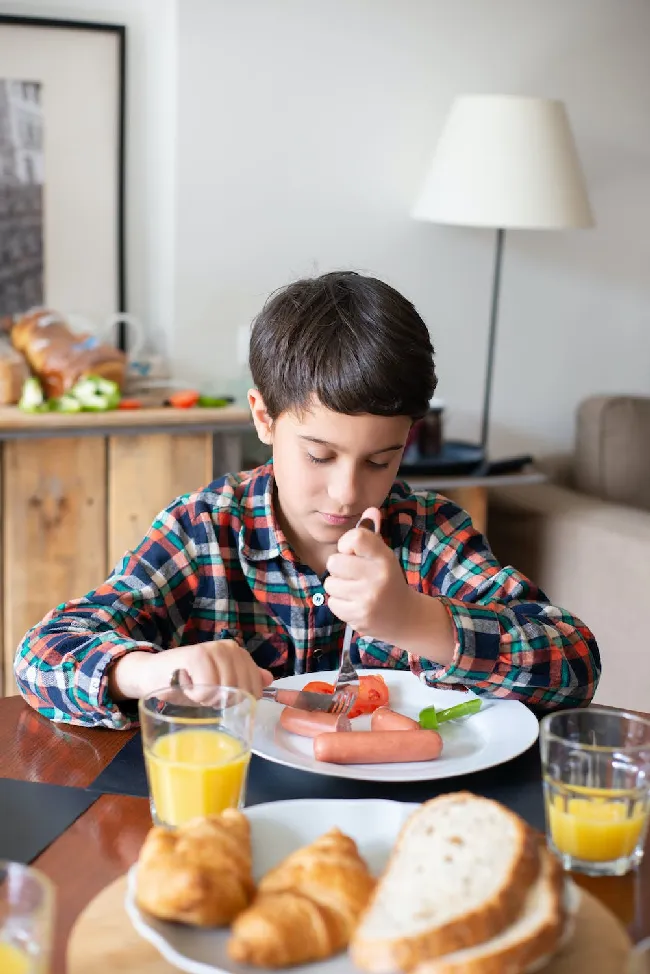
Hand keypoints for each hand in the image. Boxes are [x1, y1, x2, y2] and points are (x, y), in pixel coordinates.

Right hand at [108, 639, 272, 701]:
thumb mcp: (219, 684)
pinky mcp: (196, 655)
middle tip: (203, 695)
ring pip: (226, 690)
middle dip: (223, 701)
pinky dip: (196, 696)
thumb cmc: (186, 683)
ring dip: (208, 700)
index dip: (239, 700)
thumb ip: (243, 679)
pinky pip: (208, 690)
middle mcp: (229, 647)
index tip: (218, 696)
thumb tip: (269, 678)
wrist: (152, 676)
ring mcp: (213, 649)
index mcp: (238, 654)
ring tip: (195, 690)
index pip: (257, 686)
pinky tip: (186, 687)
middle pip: (243, 690)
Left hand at [323, 507, 413, 644]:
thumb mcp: (383, 556)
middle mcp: (377, 576)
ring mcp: (368, 598)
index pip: (355, 538)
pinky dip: (340, 604)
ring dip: (338, 587)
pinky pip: (332, 603)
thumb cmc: (387, 580)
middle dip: (339, 568)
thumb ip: (371, 534)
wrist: (404, 617)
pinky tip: (355, 604)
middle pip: (334, 562)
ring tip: (355, 590)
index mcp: (384, 557)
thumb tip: (371, 509)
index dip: (346, 543)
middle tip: (353, 574)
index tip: (353, 552)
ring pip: (330, 584)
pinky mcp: (359, 616)